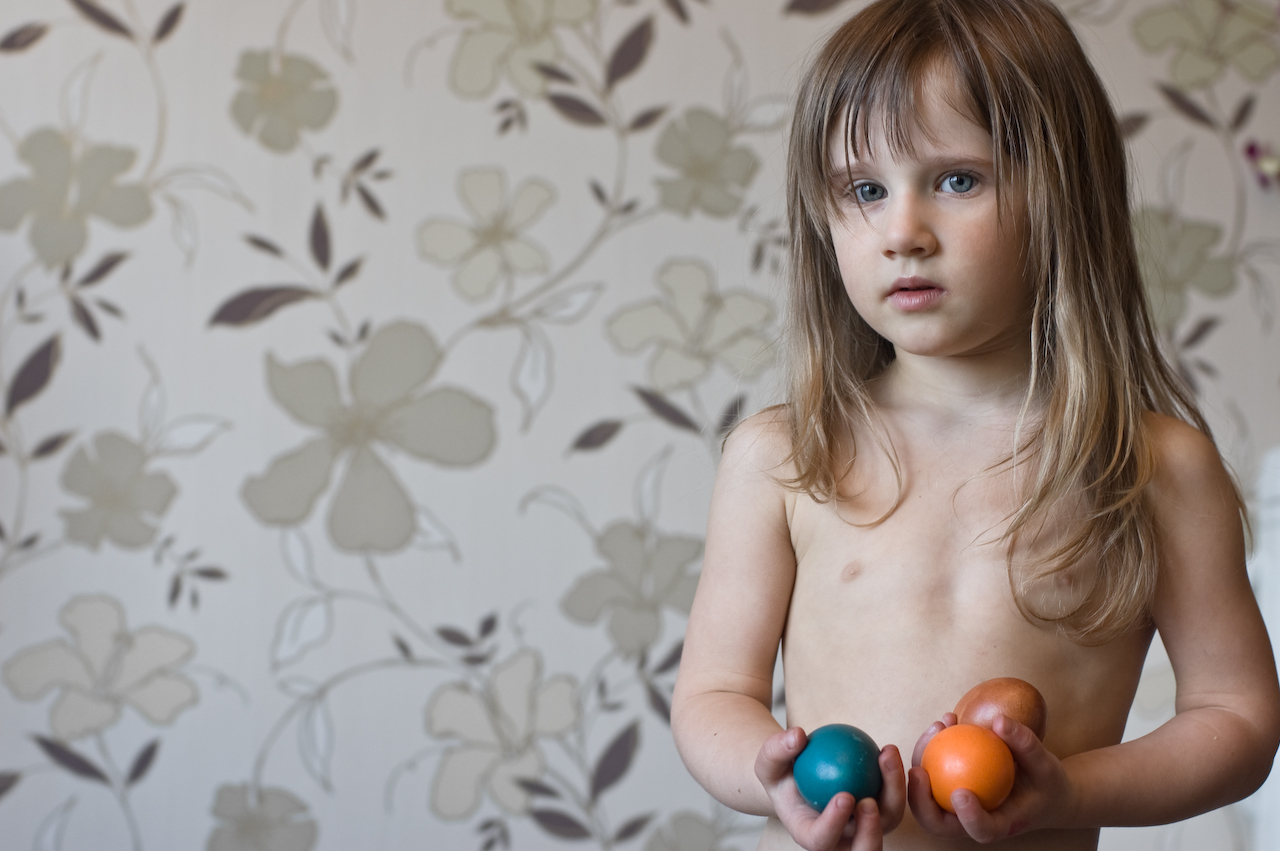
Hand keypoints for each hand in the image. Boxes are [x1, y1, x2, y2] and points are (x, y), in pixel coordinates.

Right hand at [754, 727, 905, 850]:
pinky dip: (895, 778)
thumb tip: (797, 736)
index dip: (834, 824)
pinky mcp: (878, 811)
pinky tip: (888, 749)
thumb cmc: (781, 772)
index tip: (843, 796)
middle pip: (863, 847)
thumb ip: (777, 750)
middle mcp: (840, 839)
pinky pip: (893, 799)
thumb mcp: (768, 761)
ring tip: (886, 756)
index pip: (822, 839)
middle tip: (870, 799)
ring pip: (886, 822)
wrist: (799, 775)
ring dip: (894, 794)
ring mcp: (863, 828)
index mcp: (810, 835)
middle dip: (871, 830)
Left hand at [908, 714, 1074, 841]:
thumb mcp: (1047, 765)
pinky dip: (934, 746)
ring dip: (922, 762)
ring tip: (937, 727)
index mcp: (1000, 825)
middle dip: (920, 802)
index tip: (962, 794)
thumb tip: (1000, 721)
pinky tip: (945, 720)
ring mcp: (957, 807)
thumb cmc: (1047, 783)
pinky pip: (934, 769)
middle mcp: (972, 820)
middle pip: (938, 822)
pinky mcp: (950, 787)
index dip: (968, 818)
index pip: (981, 830)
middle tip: (919, 771)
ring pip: (927, 795)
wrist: (1043, 791)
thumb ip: (1026, 745)